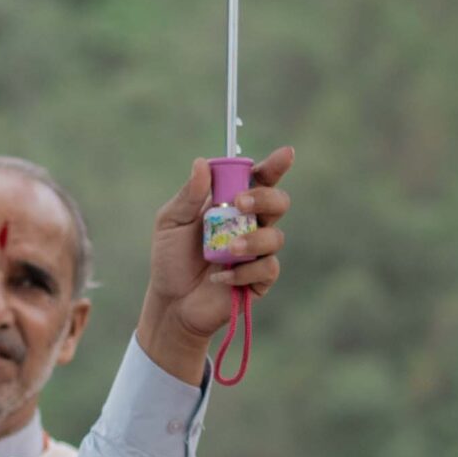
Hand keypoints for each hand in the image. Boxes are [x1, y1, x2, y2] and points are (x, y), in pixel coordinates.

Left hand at [136, 146, 293, 383]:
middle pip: (278, 203)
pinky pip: (267, 268)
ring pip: (275, 237)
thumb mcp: (170, 222)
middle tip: (240, 204)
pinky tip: (219, 278)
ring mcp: (257, 252)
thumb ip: (188, 196)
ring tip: (227, 251)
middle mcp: (250, 224)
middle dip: (265, 199)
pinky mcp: (259, 279)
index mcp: (231, 204)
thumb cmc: (171, 259)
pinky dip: (244, 272)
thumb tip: (202, 163)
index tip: (286, 154)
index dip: (275, 166)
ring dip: (252, 240)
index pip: (259, 180)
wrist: (171, 302)